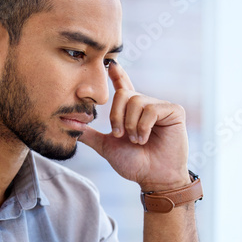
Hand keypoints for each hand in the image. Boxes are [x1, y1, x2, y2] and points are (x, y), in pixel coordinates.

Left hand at [77, 63, 190, 190]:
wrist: (153, 178)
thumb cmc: (134, 164)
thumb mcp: (106, 146)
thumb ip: (89, 133)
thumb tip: (67, 123)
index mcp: (132, 111)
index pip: (123, 87)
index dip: (117, 74)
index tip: (110, 63)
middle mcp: (146, 105)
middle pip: (123, 95)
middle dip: (116, 117)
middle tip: (120, 135)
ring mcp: (161, 107)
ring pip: (136, 101)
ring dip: (131, 125)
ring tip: (137, 141)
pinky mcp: (174, 111)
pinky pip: (151, 109)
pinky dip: (144, 126)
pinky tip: (146, 139)